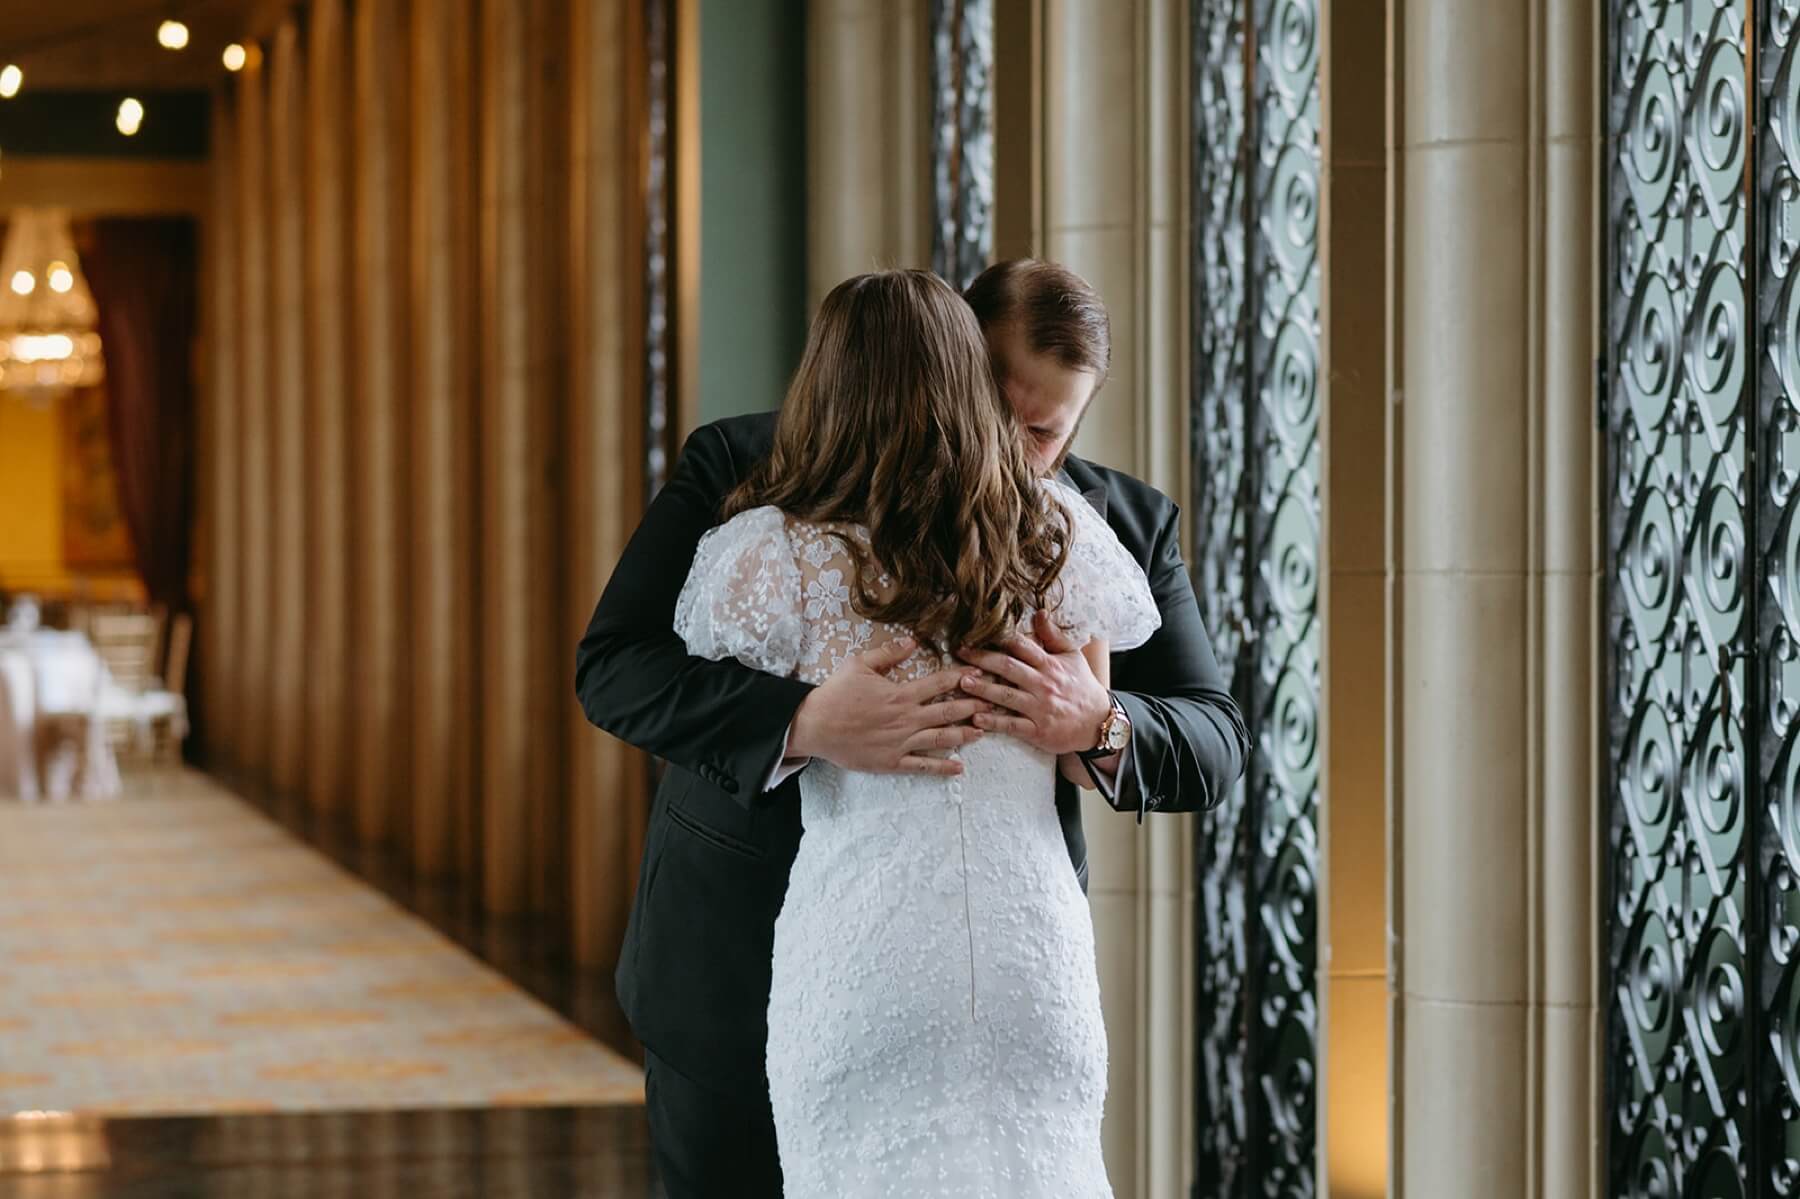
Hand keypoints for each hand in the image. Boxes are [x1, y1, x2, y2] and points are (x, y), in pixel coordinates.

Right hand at [787, 639, 987, 776]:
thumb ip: (889, 653)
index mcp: (901, 694)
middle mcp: (906, 718)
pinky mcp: (892, 762)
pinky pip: (922, 766)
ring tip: (985, 730)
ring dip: (965, 735)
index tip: (980, 673)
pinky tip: (959, 768)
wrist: (814, 725)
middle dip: (974, 706)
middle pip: (948, 711)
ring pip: (941, 738)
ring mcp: (901, 742)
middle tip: (995, 702)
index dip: (962, 677)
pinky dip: (942, 767)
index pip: (939, 683)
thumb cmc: (836, 693)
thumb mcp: (859, 664)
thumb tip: (913, 642)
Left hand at [958, 612, 1112, 755]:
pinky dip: (994, 722)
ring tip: (962, 683)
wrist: (1099, 722)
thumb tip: (1039, 612)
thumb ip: (1053, 636)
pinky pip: (1012, 725)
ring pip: (1007, 696)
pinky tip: (976, 718)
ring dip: (983, 689)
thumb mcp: (1072, 657)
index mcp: (1050, 664)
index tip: (977, 632)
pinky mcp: (1039, 731)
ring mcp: (1040, 708)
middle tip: (960, 653)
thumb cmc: (1082, 687)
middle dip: (982, 659)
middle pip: (1008, 668)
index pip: (1022, 646)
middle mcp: (1043, 684)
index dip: (999, 638)